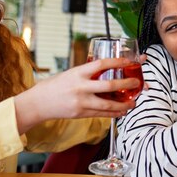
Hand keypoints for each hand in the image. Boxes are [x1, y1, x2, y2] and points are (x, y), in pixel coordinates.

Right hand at [14, 58, 138, 133]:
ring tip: (134, 102)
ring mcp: (81, 102)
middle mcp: (81, 87)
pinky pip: (102, 114)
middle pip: (109, 85)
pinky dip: (114, 113)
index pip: (102, 64)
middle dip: (127, 84)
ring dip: (124, 104)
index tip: (130, 61)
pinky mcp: (81, 114)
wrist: (38, 103)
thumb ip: (87, 74)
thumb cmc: (54, 85)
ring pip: (108, 104)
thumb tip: (107, 71)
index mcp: (78, 72)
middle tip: (138, 84)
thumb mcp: (70, 74)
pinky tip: (123, 111)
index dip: (118, 62)